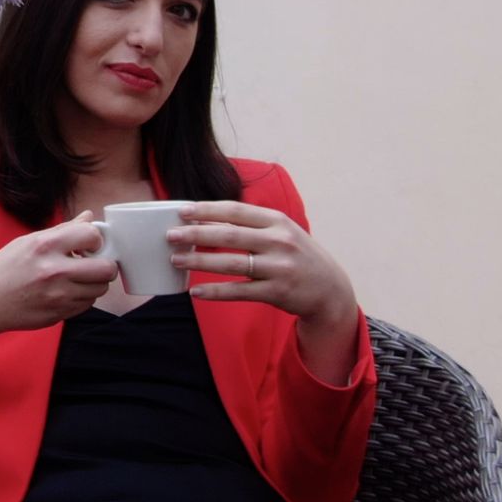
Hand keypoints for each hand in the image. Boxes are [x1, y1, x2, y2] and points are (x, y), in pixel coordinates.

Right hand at [0, 211, 115, 386]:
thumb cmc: (5, 269)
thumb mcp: (29, 241)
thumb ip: (64, 230)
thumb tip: (88, 217)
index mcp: (46, 245)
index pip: (92, 236)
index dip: (95, 240)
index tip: (88, 244)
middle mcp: (55, 270)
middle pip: (106, 268)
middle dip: (105, 265)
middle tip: (94, 263)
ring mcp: (58, 296)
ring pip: (100, 289)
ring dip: (94, 283)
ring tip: (78, 278)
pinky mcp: (59, 314)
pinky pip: (87, 304)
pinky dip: (83, 297)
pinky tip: (68, 291)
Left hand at [167, 201, 358, 383]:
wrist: (330, 289)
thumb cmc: (298, 255)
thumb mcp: (283, 231)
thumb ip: (253, 224)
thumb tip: (208, 217)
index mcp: (277, 221)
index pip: (236, 211)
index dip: (208, 209)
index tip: (182, 210)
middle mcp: (279, 241)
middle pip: (230, 235)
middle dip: (196, 233)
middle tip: (171, 235)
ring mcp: (279, 267)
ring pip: (231, 263)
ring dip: (200, 260)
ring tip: (176, 259)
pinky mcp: (277, 292)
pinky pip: (239, 291)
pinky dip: (216, 291)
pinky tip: (195, 290)